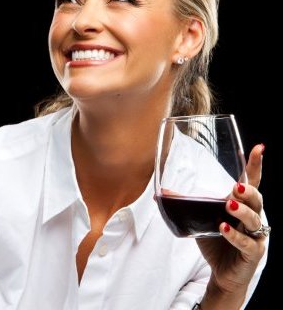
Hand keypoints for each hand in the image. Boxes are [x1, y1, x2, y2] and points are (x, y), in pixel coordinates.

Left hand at [196, 144, 266, 306]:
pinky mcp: (252, 254)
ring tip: (228, 204)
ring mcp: (255, 236)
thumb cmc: (215, 241)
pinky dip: (235, 235)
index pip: (251, 182)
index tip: (259, 147)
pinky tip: (222, 227)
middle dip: (247, 191)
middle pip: (256, 199)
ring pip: (254, 219)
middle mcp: (251, 217)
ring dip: (242, 211)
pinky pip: (247, 243)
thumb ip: (185, 206)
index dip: (255, 166)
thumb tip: (160, 194)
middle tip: (234, 187)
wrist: (223, 273)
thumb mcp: (199, 220)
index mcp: (240, 205)